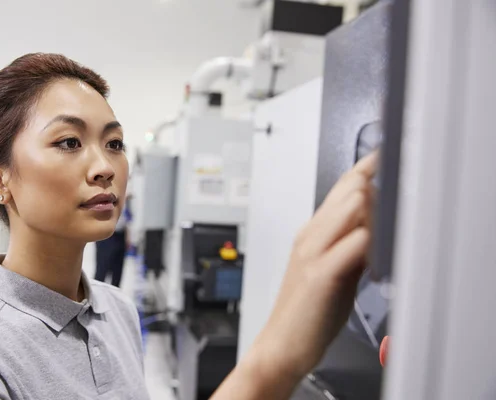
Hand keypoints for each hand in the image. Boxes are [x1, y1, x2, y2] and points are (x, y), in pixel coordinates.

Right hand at [212, 152, 377, 399]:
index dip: (367, 167)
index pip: (342, 187)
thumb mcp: (330, 267)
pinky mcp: (322, 273)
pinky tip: (377, 259)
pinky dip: (374, 242)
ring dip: (377, 216)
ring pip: (355, 206)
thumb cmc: (305, 308)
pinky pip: (357, 242)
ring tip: (382, 242)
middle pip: (352, 188)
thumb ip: (349, 242)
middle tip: (391, 214)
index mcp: (311, 231)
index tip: (386, 155)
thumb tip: (376, 226)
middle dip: (379, 193)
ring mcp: (314, 251)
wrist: (281, 342)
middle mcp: (311, 234)